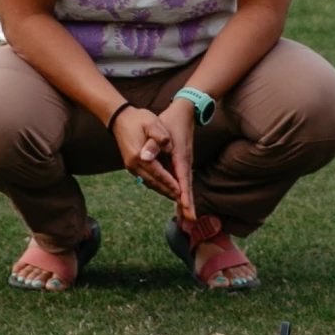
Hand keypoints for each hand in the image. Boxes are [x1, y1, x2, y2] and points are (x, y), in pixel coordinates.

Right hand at [111, 107, 180, 201]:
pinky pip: (144, 179)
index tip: (181, 191)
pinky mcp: (130, 165)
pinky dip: (154, 184)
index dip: (170, 183)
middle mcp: (133, 164)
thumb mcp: (151, 122)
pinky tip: (162, 186)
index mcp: (138, 155)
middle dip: (167, 191)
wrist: (119, 119)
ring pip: (148, 183)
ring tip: (174, 196)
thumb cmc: (138, 119)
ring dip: (161, 190)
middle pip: (153, 182)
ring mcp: (130, 166)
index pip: (158, 173)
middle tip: (180, 199)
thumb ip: (160, 135)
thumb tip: (169, 148)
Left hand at [155, 95, 195, 222]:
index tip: (187, 210)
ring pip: (184, 187)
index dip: (184, 196)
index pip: (182, 180)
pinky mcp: (181, 163)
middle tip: (189, 223)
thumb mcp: (158, 127)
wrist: (184, 111)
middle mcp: (184, 163)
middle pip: (186, 188)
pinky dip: (181, 195)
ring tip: (186, 222)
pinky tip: (179, 205)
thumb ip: (152, 143)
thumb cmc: (170, 120)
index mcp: (180, 157)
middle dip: (187, 206)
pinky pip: (181, 182)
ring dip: (184, 204)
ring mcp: (184, 164)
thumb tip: (144, 156)